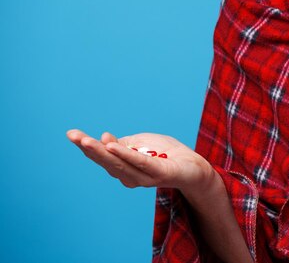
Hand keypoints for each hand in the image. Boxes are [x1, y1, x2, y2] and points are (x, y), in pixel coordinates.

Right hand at [66, 129, 212, 191]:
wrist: (195, 168)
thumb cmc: (167, 154)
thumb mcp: (142, 143)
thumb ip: (124, 144)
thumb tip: (105, 140)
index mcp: (125, 168)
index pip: (103, 157)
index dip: (87, 147)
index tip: (72, 134)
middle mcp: (131, 176)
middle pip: (106, 162)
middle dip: (88, 149)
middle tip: (73, 136)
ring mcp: (145, 176)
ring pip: (119, 164)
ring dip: (102, 151)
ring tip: (87, 140)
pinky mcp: (160, 173)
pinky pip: (140, 162)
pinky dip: (126, 154)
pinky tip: (112, 147)